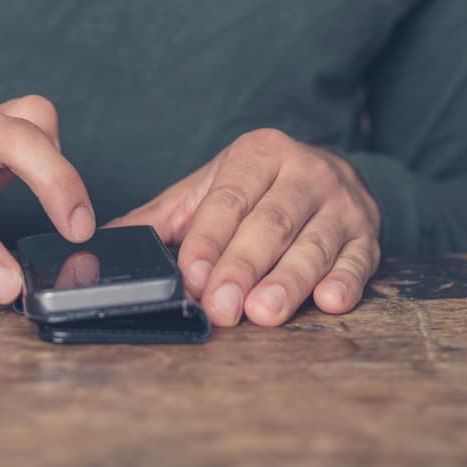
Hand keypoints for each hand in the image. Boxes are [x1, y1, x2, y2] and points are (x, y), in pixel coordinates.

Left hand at [106, 129, 380, 327]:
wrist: (328, 172)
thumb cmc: (259, 190)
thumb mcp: (210, 190)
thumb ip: (162, 219)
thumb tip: (98, 244)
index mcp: (259, 154)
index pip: (230, 200)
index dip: (209, 239)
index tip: (191, 276)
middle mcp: (304, 172)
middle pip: (270, 224)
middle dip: (242, 267)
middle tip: (220, 307)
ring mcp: (342, 204)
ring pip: (313, 244)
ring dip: (288, 281)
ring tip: (263, 312)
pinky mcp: (369, 235)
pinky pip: (358, 260)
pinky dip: (345, 281)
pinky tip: (330, 301)